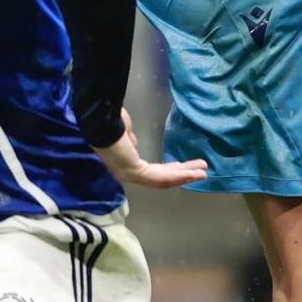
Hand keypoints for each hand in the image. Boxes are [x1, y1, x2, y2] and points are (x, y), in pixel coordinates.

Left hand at [93, 108, 207, 190]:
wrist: (99, 122)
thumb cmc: (109, 121)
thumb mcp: (124, 130)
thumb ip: (130, 138)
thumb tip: (133, 141)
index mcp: (126, 162)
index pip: (152, 170)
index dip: (170, 169)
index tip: (184, 166)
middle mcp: (129, 172)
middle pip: (161, 177)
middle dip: (182, 173)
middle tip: (200, 171)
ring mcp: (132, 174)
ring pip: (164, 179)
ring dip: (185, 176)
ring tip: (203, 174)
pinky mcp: (135, 172)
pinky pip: (160, 177)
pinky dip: (178, 176)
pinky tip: (192, 174)